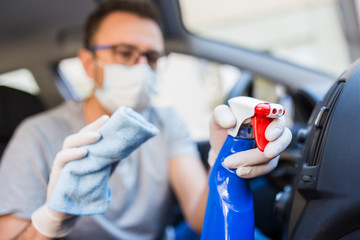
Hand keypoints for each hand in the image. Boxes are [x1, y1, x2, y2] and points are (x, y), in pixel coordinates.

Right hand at [31, 115, 108, 237]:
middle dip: (91, 127)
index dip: (96, 125)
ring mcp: (62, 161)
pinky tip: (83, 152)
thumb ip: (110, 161)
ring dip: (83, 138)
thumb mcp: (101, 172)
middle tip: (104, 123)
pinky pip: (62, 159)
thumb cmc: (85, 188)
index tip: (108, 118)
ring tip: (97, 136)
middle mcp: (70, 153)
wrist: (69, 209)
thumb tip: (127, 149)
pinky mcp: (57, 172)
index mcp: (80, 151)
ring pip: (69, 143)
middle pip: (78, 135)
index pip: (87, 134)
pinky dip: (72, 154)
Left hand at [209, 104, 291, 177]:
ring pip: (273, 155)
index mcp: (260, 113)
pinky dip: (253, 170)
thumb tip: (231, 121)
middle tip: (267, 153)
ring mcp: (269, 145)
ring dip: (254, 161)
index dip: (277, 125)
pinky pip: (265, 167)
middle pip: (284, 136)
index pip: (276, 115)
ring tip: (232, 163)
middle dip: (277, 146)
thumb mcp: (217, 120)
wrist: (219, 151)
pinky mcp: (266, 161)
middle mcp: (269, 128)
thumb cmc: (222, 131)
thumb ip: (221, 115)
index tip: (269, 135)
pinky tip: (240, 171)